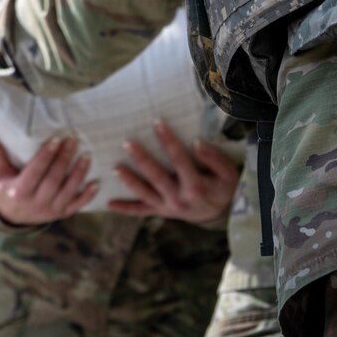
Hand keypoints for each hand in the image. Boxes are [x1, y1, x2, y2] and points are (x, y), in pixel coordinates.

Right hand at [0, 132, 95, 225]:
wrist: (9, 215)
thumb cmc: (3, 187)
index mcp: (18, 192)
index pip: (35, 171)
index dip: (46, 156)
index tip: (56, 140)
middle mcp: (35, 204)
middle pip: (53, 179)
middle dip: (64, 159)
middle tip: (73, 140)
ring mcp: (49, 211)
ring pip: (67, 191)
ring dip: (78, 174)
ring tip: (86, 156)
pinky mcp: (59, 215)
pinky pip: (76, 206)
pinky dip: (87, 196)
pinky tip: (96, 183)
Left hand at [106, 120, 240, 224]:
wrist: (222, 213)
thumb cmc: (224, 187)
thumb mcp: (228, 174)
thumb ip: (214, 158)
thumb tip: (197, 143)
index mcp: (196, 187)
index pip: (180, 161)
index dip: (169, 141)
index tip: (158, 122)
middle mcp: (180, 199)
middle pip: (157, 178)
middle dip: (142, 160)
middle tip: (127, 143)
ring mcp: (168, 207)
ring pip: (145, 195)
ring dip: (130, 182)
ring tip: (115, 168)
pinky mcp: (161, 212)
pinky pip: (141, 211)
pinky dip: (124, 209)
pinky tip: (108, 204)